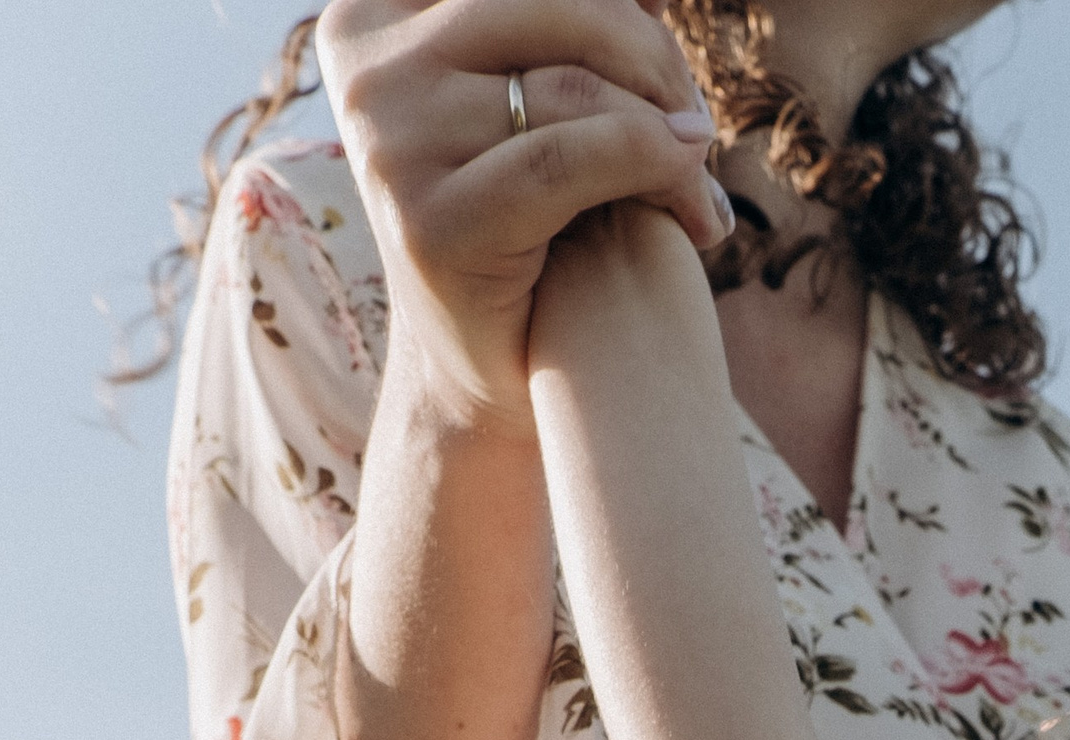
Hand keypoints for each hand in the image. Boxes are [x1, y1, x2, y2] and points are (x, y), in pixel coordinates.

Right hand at [318, 0, 733, 433]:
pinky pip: (568, 161)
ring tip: (701, 183)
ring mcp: (388, 141)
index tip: (662, 58)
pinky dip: (655, 174)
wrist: (493, 373)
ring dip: (669, 132)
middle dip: (653, 59)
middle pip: (558, 6)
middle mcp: (369, 64)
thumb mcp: (534, 98)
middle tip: (698, 127)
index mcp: (377, 13)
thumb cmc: (530, 226)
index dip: (619, 10)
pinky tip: (700, 216)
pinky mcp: (430, 221)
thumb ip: (568, 30)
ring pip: (573, 86)